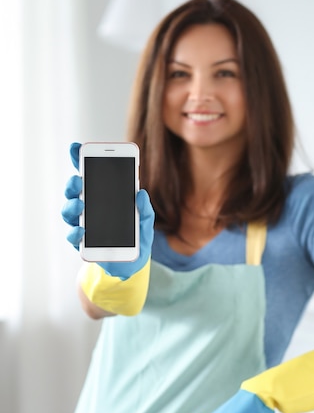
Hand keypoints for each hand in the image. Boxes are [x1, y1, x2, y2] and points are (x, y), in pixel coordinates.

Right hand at [61, 142, 153, 278]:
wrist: (132, 264)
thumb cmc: (138, 238)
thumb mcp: (145, 222)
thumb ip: (145, 209)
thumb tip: (142, 194)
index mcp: (104, 197)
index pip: (89, 175)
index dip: (80, 160)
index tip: (76, 147)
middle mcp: (90, 208)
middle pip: (75, 191)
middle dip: (73, 184)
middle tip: (78, 182)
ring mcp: (83, 224)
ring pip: (70, 211)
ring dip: (71, 207)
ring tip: (79, 206)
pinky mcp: (83, 243)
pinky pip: (73, 236)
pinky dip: (75, 232)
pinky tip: (81, 231)